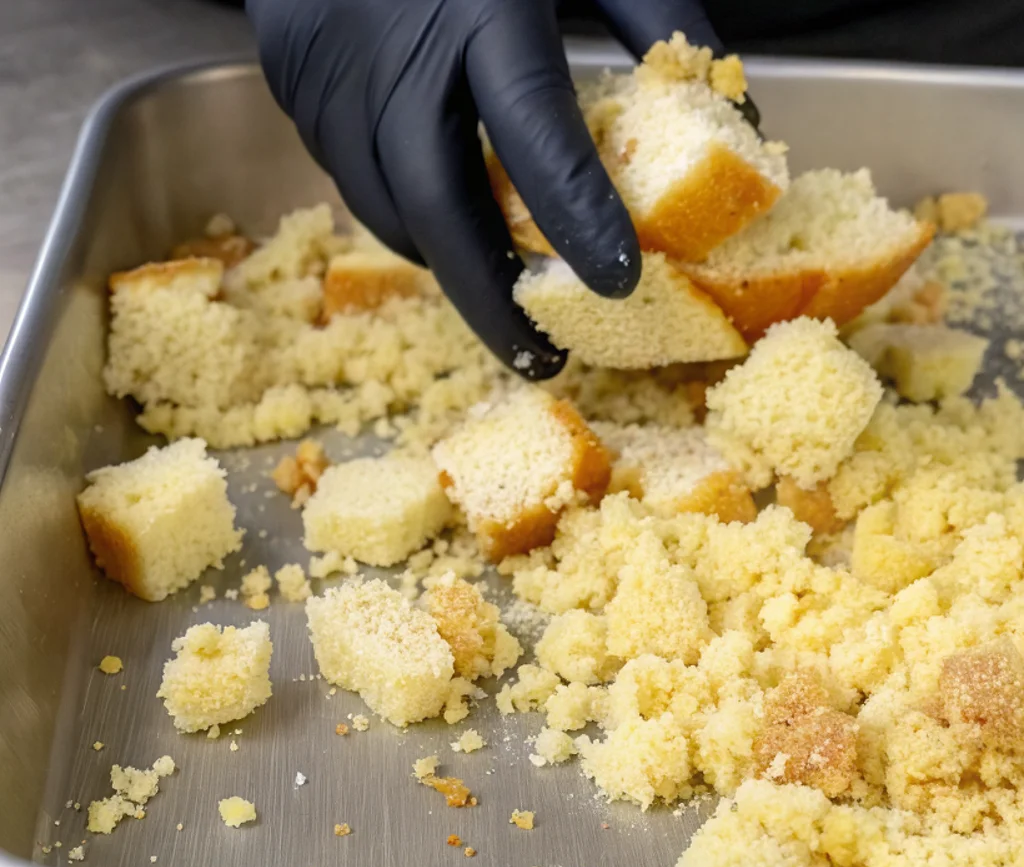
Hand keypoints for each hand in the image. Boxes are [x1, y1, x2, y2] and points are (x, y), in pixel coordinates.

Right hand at [247, 0, 724, 378]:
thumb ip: (652, 15)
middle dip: (489, 297)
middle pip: (436, 205)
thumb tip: (728, 114)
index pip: (531, 127)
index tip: (619, 281)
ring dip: (449, 263)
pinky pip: (353, 179)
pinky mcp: (294, 84)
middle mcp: (393, 48)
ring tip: (501, 298)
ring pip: (388, 209)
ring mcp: (329, 72)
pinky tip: (445, 221)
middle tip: (541, 356)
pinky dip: (405, 216)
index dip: (576, 212)